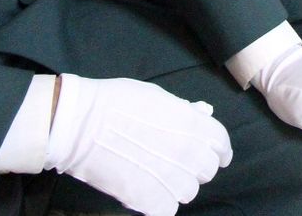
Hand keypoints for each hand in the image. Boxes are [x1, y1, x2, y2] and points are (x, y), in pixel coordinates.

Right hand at [45, 75, 231, 215]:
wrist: (80, 125)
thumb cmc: (116, 101)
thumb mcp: (156, 97)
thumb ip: (183, 111)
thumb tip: (203, 114)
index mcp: (193, 125)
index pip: (221, 145)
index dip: (219, 150)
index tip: (214, 154)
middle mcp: (188, 154)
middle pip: (207, 171)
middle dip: (195, 166)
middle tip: (175, 161)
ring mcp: (170, 180)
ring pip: (188, 192)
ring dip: (176, 185)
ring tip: (156, 175)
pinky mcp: (150, 202)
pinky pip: (167, 208)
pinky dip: (158, 202)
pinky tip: (144, 189)